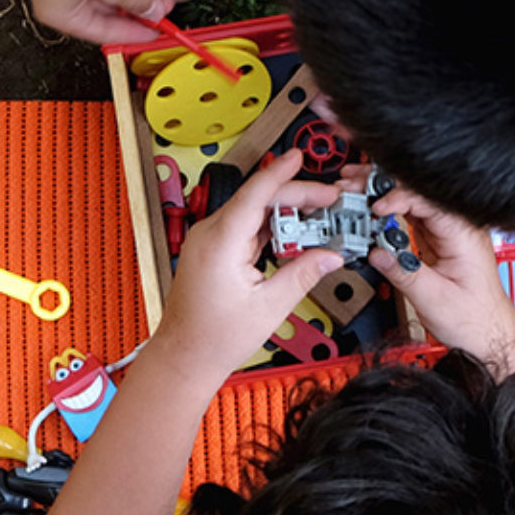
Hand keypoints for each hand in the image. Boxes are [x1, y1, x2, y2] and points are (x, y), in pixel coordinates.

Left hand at [151, 153, 342, 381]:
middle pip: (258, 200)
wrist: (185, 357)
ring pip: (252, 213)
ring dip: (285, 212)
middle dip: (295, 196)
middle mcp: (210, 235)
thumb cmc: (213, 338)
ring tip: (318, 215)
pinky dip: (270, 228)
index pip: (255, 194)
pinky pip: (245, 229)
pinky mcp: (213, 251)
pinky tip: (293, 233)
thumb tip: (330, 255)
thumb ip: (302, 275)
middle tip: (329, 199)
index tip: (300, 157)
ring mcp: (209, 242)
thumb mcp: (269, 306)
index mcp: (220, 242)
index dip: (281, 172)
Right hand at [365, 184, 514, 370]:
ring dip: (383, 195)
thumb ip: (404, 273)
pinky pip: (410, 217)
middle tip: (353, 184)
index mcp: (463, 234)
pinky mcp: (437, 239)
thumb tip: (376, 253)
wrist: (488, 333)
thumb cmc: (474, 318)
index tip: (375, 209)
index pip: (427, 200)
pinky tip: (371, 209)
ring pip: (411, 201)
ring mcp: (446, 231)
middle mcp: (457, 227)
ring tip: (355, 189)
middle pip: (417, 193)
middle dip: (384, 186)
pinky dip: (389, 212)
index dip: (398, 197)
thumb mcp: (433, 299)